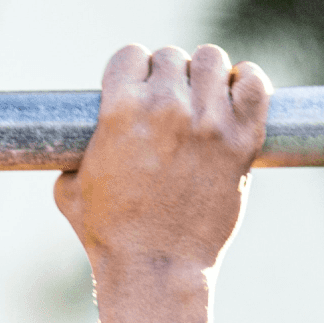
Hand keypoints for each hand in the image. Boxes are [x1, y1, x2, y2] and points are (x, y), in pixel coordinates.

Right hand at [54, 44, 270, 274]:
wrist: (156, 266)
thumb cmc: (108, 232)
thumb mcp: (69, 187)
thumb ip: (76, 152)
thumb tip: (78, 142)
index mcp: (120, 112)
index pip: (129, 56)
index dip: (128, 70)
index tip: (132, 87)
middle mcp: (167, 108)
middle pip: (171, 57)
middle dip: (164, 74)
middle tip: (165, 100)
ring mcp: (210, 122)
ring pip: (213, 61)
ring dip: (203, 73)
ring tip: (200, 95)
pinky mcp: (243, 139)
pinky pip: (254, 84)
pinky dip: (245, 81)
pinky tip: (233, 94)